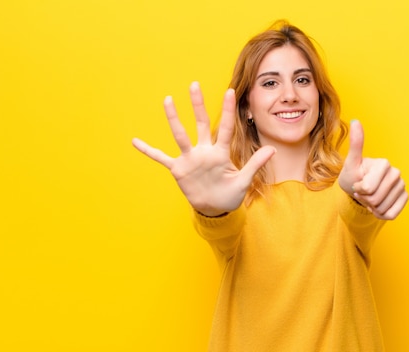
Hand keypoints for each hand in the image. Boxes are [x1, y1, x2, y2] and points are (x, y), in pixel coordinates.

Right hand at [132, 82, 275, 215]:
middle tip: (194, 84)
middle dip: (198, 105)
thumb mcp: (244, 181)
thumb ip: (255, 164)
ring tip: (168, 100)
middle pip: (200, 123)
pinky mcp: (179, 169)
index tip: (230, 92)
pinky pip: (161, 158)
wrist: (215, 209)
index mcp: (221, 153)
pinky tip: (135, 141)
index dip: (227, 111)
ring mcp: (190, 159)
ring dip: (174, 118)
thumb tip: (273, 149)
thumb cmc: (230, 195)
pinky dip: (149, 150)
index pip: (225, 128)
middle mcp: (204, 151)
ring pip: (180, 134)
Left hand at [338, 120, 407, 219]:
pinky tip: (377, 205)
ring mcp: (402, 185)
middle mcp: (396, 173)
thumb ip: (356, 144)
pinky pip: (391, 214)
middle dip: (365, 199)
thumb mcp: (350, 162)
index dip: (358, 191)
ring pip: (383, 208)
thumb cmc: (353, 175)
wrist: (359, 188)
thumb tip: (355, 121)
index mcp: (384, 164)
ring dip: (372, 207)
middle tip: (362, 192)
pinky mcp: (405, 197)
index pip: (367, 189)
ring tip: (369, 198)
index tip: (357, 184)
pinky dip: (381, 214)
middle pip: (375, 199)